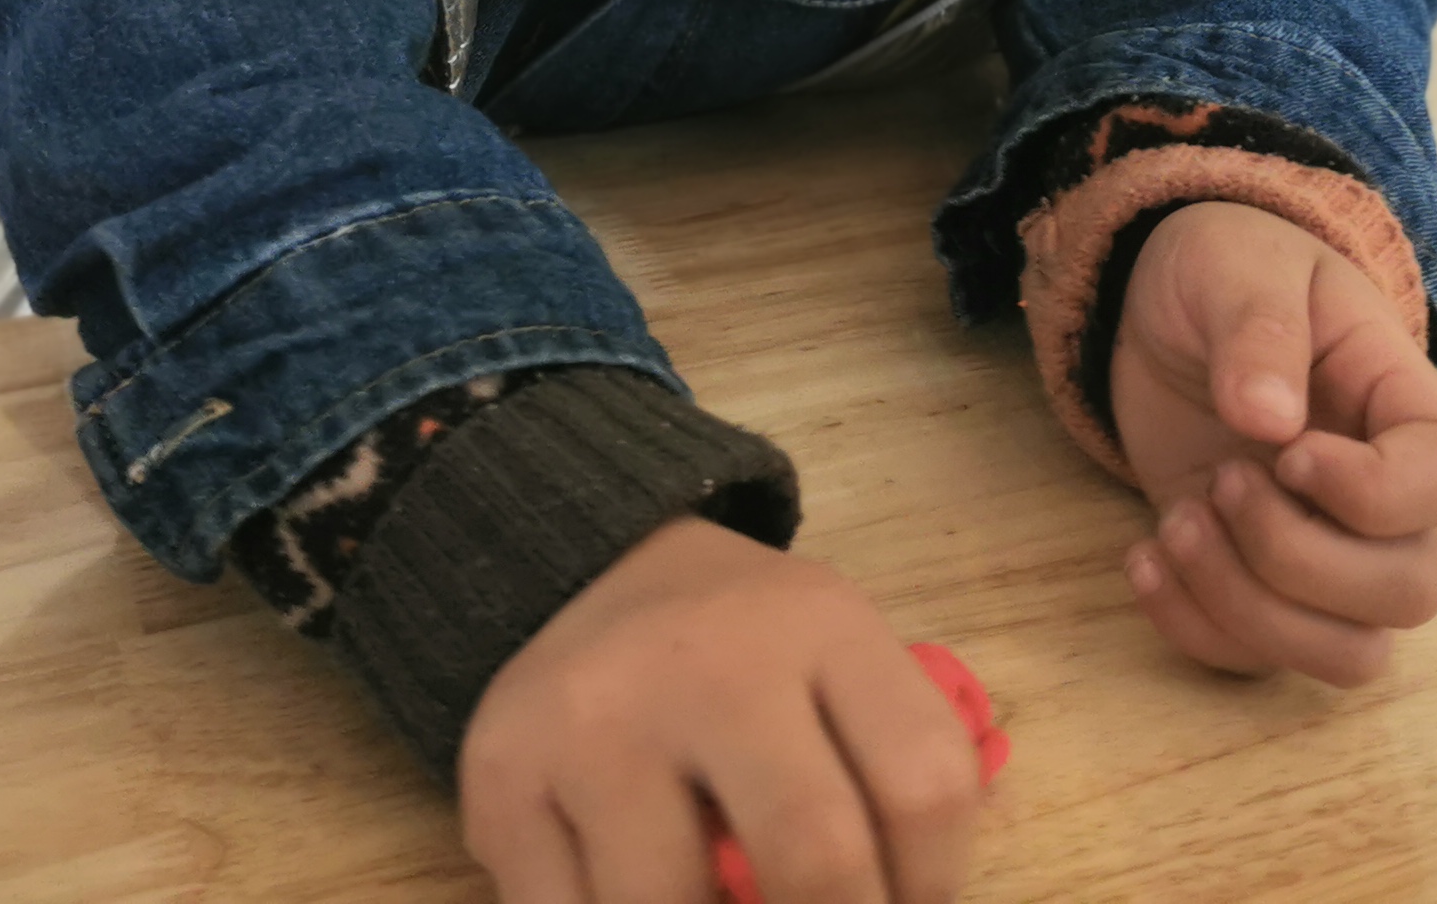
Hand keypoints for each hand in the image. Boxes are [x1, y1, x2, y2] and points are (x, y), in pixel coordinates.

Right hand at [458, 517, 984, 903]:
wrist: (578, 566)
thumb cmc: (735, 650)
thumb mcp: (829, 659)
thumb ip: (877, 768)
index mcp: (819, 623)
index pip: (924, 782)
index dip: (932, 886)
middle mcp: (709, 663)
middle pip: (814, 855)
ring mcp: (597, 720)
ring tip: (713, 897)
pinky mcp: (503, 775)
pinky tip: (623, 891)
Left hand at [1108, 200, 1436, 684]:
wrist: (1167, 304)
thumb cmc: (1230, 269)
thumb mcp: (1239, 267)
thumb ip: (1260, 331)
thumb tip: (1270, 420)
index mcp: (1406, 405)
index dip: (1377, 493)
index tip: (1290, 451)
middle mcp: (1388, 497)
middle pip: (1408, 592)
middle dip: (1297, 558)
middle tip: (1223, 479)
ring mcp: (1327, 551)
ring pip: (1349, 653)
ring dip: (1251, 611)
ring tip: (1178, 525)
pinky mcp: (1258, 582)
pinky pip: (1260, 660)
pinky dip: (1196, 628)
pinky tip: (1144, 553)